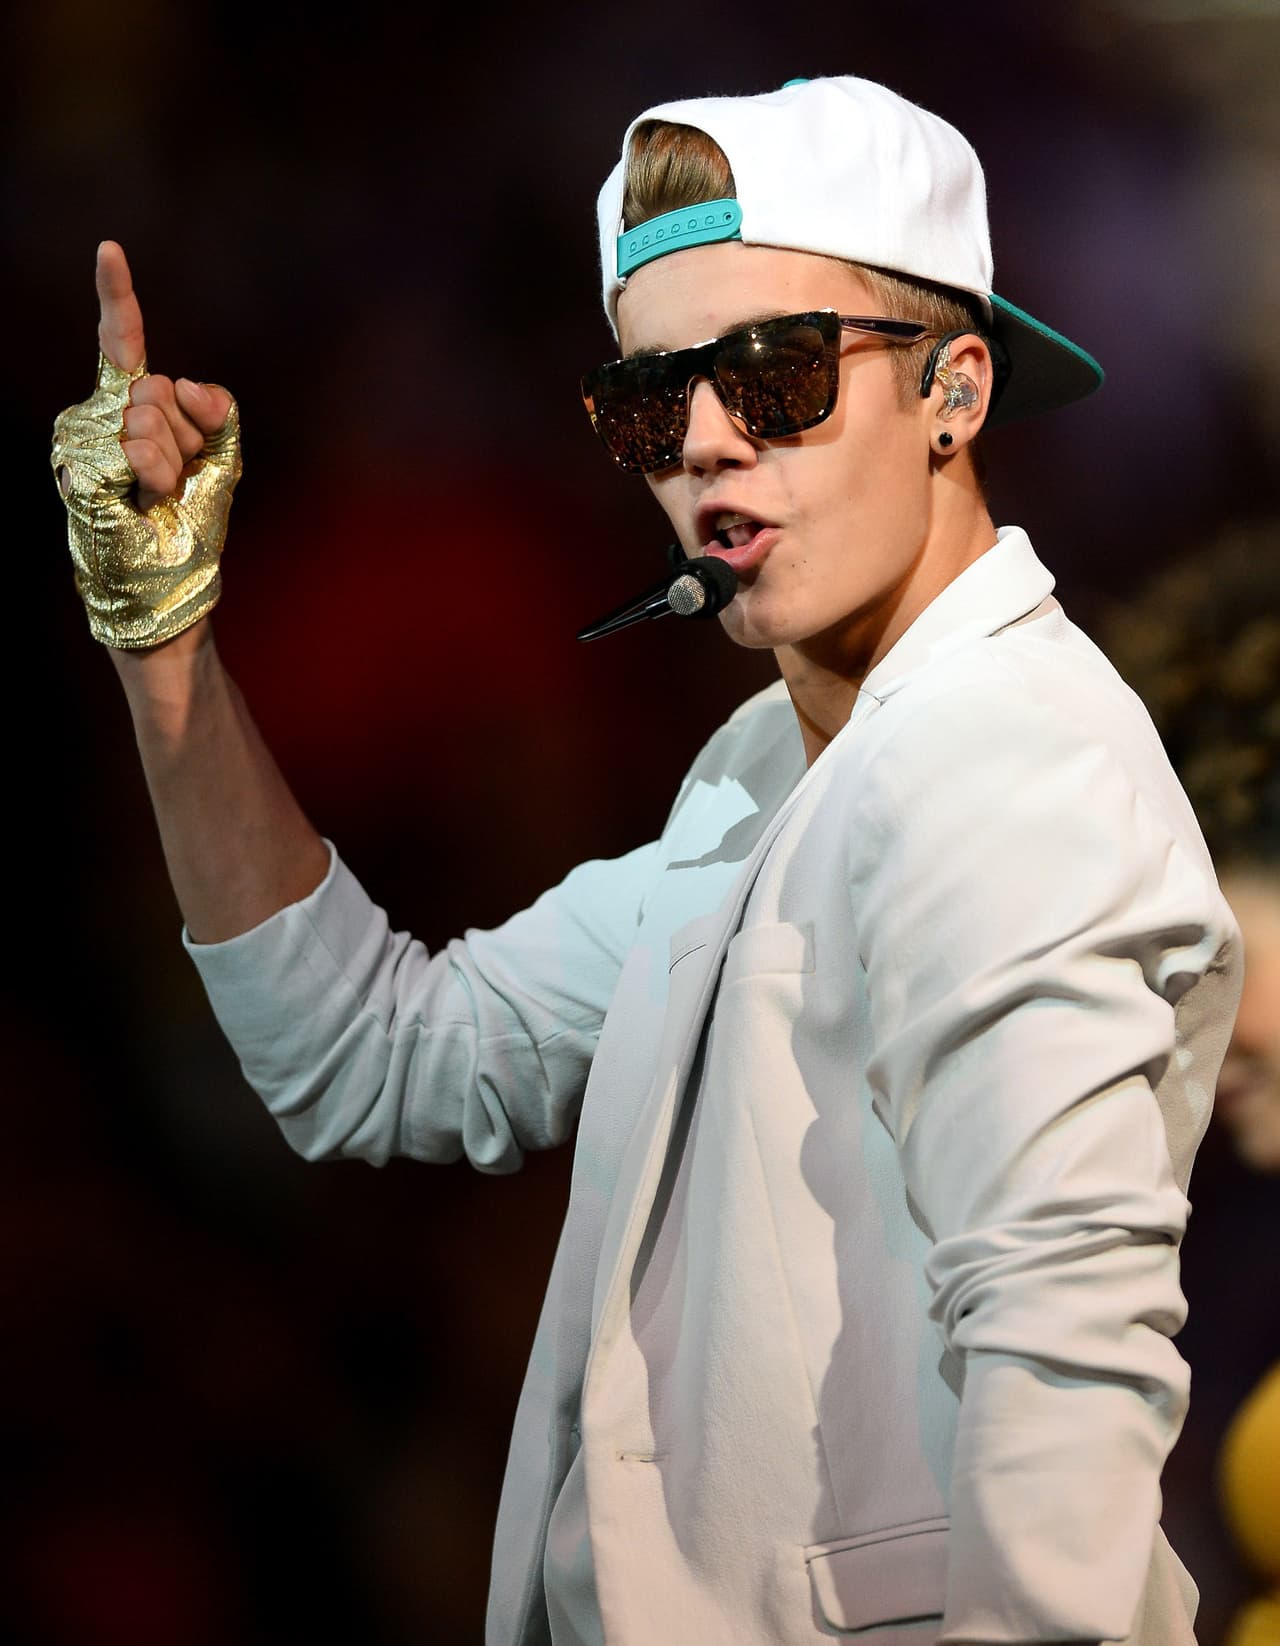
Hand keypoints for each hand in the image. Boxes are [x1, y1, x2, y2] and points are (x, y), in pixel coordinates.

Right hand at [51, 240, 241, 648]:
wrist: (168, 589)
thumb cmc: (189, 531)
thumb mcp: (223, 465)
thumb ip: (218, 413)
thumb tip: (184, 380)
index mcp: (132, 412)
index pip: (122, 344)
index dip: (117, 298)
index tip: (109, 248)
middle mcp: (101, 418)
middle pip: (163, 388)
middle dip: (188, 438)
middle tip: (175, 486)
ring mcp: (84, 441)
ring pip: (150, 418)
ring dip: (172, 465)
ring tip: (157, 501)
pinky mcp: (79, 468)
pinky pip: (133, 446)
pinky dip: (153, 476)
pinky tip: (141, 500)